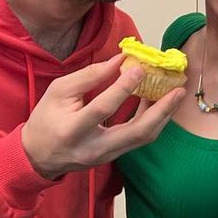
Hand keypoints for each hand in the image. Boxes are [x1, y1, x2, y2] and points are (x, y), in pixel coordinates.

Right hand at [21, 54, 184, 179]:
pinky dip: (152, 120)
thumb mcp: (58, 92)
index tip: (139, 68)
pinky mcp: (116, 156)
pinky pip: (140, 138)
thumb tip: (120, 60)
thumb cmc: (46, 120)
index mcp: (73, 130)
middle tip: (179, 90)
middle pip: (137, 132)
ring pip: (144, 138)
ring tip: (175, 94)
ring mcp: (107, 156)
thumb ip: (89, 76)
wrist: (39, 156)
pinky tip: (158, 102)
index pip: (102, 109)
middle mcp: (94, 147)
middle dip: (162, 110)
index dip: (122, 88)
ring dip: (162, 115)